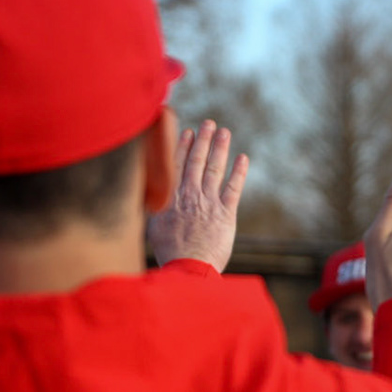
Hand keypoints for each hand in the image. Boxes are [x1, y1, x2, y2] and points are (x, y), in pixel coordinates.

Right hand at [150, 119, 246, 270]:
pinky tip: (243, 158)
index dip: (184, 146)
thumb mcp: (153, 226)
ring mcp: (209, 203)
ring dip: (220, 149)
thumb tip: (148, 194)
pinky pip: (234, 188)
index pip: (176, 165)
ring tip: (224, 132)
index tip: (188, 132)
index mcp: (170, 197)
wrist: (189, 268)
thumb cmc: (169, 253)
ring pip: (215, 169)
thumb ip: (155, 207)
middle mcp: (190, 195)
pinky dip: (239, 172)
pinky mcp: (226, 214)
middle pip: (197, 161)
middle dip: (203, 140)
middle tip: (210, 123)